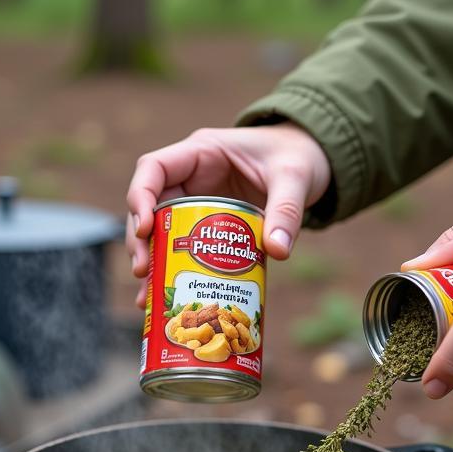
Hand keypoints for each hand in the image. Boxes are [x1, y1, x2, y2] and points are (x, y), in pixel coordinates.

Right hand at [126, 123, 331, 305]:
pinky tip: (165, 299)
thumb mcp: (296, 177)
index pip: (154, 167)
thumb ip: (287, 209)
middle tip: (143, 272)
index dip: (140, 196)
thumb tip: (277, 250)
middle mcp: (190, 177)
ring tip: (147, 296)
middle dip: (140, 241)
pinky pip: (182, 249)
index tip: (145, 229)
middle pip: (149, 207)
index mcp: (202, 152)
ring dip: (150, 263)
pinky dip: (172, 273)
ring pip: (159, 232)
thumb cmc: (298, 157)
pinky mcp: (206, 227)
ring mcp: (195, 203)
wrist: (312, 163)